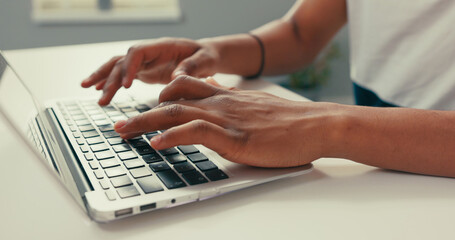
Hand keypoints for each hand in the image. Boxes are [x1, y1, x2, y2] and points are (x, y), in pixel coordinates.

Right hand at [81, 38, 219, 104]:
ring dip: (103, 77)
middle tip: (102, 95)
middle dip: (110, 76)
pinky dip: (110, 82)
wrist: (206, 55)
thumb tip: (176, 77)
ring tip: (87, 88)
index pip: (138, 53)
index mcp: (162, 46)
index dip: (130, 67)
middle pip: (123, 60)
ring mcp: (145, 61)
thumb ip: (192, 67)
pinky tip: (98, 91)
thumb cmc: (207, 56)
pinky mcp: (144, 71)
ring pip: (118, 66)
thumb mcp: (206, 60)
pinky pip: (123, 75)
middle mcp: (149, 52)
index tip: (127, 85)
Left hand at [114, 76, 341, 167]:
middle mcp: (220, 103)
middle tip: (119, 123)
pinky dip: (170, 136)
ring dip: (143, 122)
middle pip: (170, 99)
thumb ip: (237, 112)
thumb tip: (224, 119)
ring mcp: (225, 118)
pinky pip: (194, 130)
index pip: (185, 88)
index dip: (160, 96)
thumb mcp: (258, 111)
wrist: (317, 124)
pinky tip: (155, 144)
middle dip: (140, 112)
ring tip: (122, 132)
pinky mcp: (233, 136)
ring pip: (174, 112)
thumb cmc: (292, 122)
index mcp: (226, 97)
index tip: (144, 106)